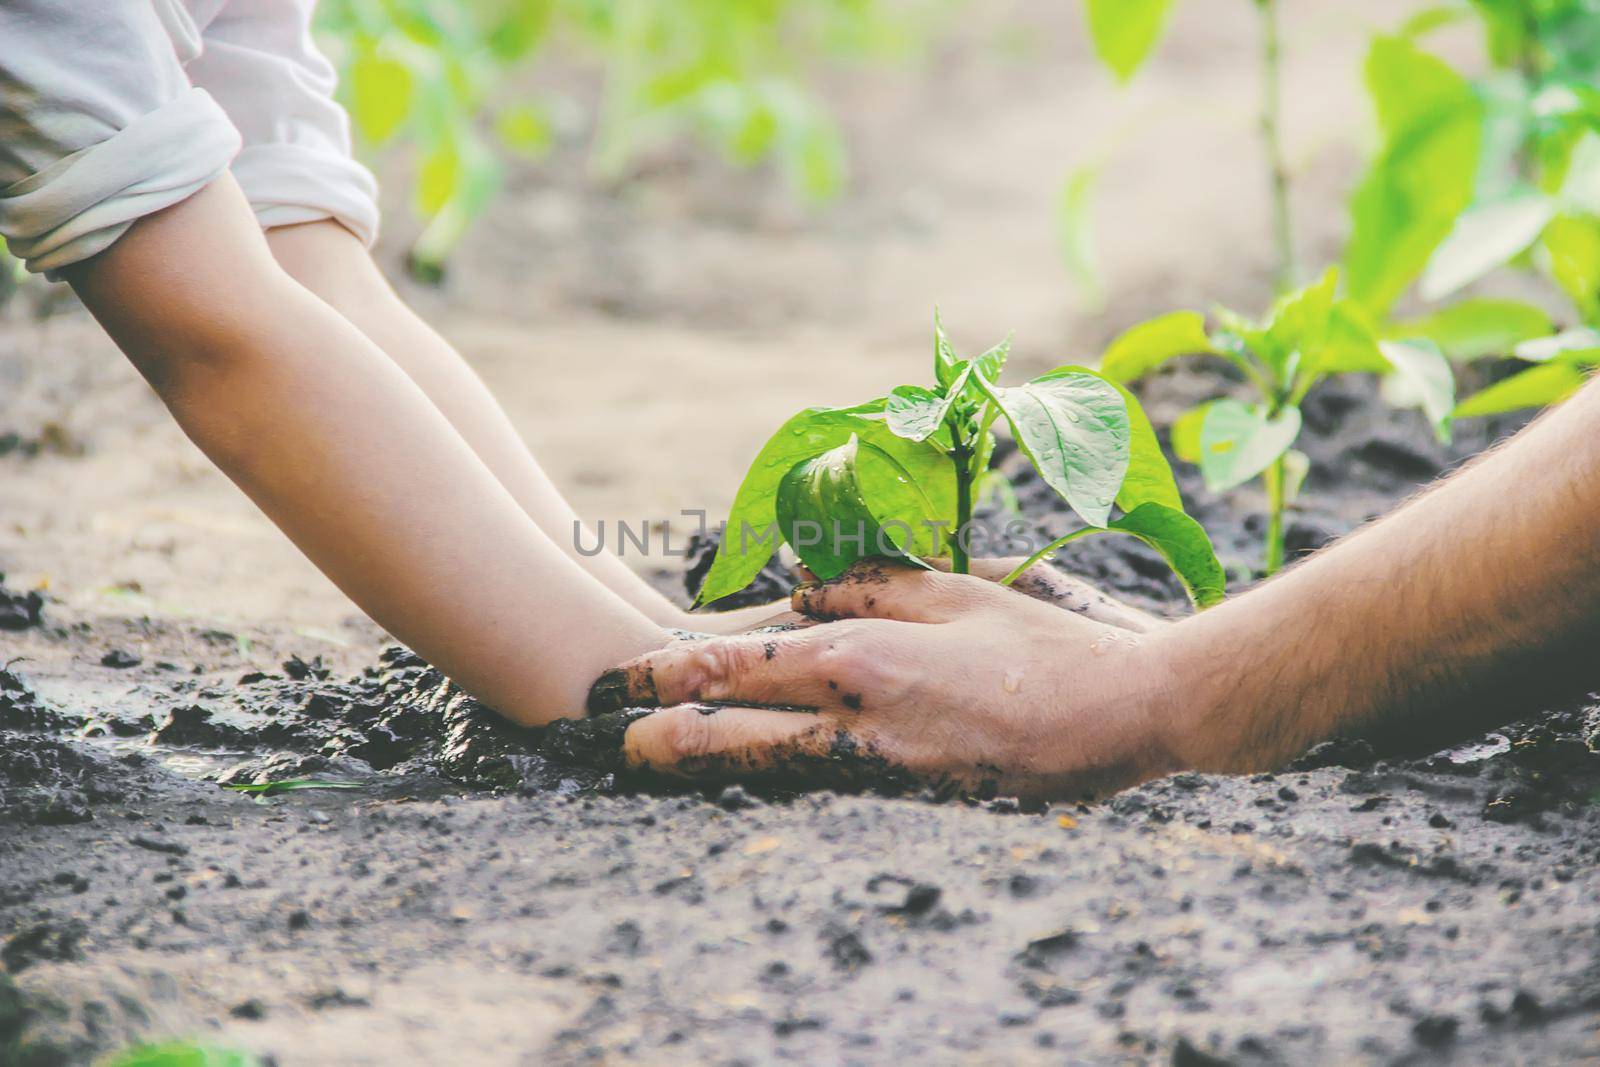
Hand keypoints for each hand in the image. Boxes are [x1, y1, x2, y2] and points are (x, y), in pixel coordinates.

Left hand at [597, 559, 1187, 800]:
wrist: (1128, 718)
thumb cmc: (1046, 644)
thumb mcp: (956, 590)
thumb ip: (869, 586)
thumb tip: (802, 589)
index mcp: (863, 662)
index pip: (736, 669)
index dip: (669, 673)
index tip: (624, 676)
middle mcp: (855, 728)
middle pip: (728, 741)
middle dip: (660, 742)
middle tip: (611, 743)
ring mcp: (879, 779)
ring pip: (765, 776)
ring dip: (705, 769)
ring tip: (655, 764)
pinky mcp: (908, 808)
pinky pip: (820, 794)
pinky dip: (772, 784)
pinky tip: (751, 780)